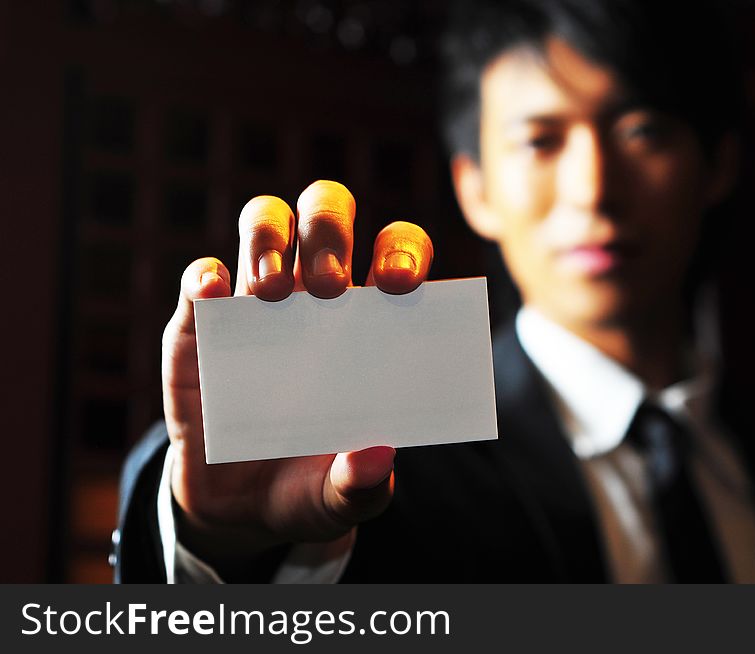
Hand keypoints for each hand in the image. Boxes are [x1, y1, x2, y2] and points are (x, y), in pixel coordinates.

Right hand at [161, 180, 432, 578]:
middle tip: (327, 287)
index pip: (396, 254)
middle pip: (326, 216)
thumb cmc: (309, 488)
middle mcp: (313, 299)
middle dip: (327, 232)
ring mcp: (254, 306)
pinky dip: (203, 277)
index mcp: (368, 323)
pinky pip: (199, 281)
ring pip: (263, 223)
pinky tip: (213, 293)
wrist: (240, 511)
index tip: (399, 285)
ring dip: (266, 238)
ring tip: (268, 293)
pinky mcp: (198, 328)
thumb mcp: (341, 499)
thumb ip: (363, 484)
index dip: (401, 253)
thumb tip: (377, 457)